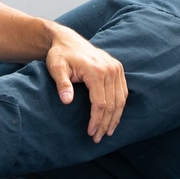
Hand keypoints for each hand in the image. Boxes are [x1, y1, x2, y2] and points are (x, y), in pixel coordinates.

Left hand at [45, 26, 126, 142]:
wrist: (67, 40)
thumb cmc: (60, 55)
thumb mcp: (56, 67)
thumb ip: (62, 84)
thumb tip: (67, 101)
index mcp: (96, 70)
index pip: (100, 103)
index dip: (96, 120)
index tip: (91, 133)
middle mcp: (110, 69)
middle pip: (112, 104)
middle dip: (106, 123)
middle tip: (98, 138)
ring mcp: (116, 68)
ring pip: (121, 99)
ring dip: (115, 118)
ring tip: (108, 132)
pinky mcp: (118, 68)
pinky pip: (123, 92)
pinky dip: (120, 106)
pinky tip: (114, 117)